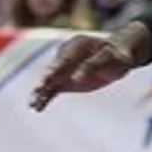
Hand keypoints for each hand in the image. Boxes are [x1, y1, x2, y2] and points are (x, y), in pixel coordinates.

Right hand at [30, 26, 150, 109]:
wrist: (114, 56)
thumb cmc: (117, 55)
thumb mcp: (117, 58)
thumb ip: (104, 64)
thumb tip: (96, 71)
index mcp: (80, 44)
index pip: (75, 55)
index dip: (76, 67)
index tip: (78, 80)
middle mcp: (67, 54)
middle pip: (57, 66)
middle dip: (50, 76)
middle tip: (43, 84)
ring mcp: (63, 68)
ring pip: (50, 79)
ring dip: (42, 90)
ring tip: (33, 102)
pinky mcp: (62, 81)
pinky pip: (51, 89)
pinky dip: (44, 97)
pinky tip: (36, 108)